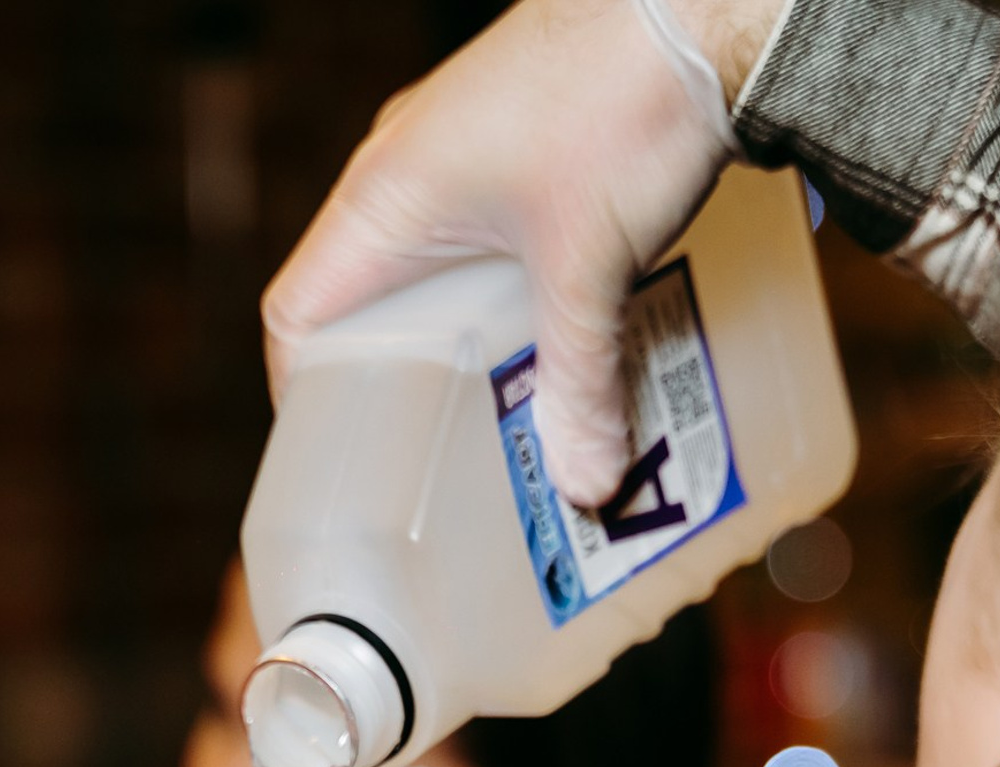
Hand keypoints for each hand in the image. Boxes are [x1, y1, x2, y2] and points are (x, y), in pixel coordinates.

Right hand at [262, 0, 778, 504]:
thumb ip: (582, 383)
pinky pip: (482, 249)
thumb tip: (585, 485)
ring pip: (432, 281)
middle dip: (402, 390)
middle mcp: (404, 174)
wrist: (701, 6)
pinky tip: (557, 352)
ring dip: (463, 351)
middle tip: (436, 463)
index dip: (305, 396)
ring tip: (504, 425)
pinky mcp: (515, 151)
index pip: (298, 313)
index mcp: (385, 198)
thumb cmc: (620, 100)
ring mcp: (458, 157)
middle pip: (367, 308)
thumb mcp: (591, 267)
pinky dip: (506, 308)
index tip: (343, 462)